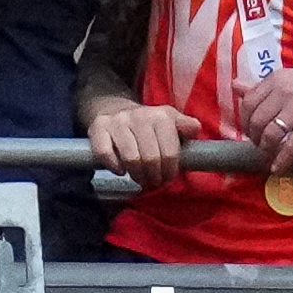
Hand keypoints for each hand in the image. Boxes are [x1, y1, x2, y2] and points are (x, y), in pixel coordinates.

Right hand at [85, 96, 202, 187]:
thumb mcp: (170, 122)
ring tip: (140, 179)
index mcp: (161, 116)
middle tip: (154, 182)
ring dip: (137, 175)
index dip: (170, 171)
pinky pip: (105, 153)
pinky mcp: (97, 127)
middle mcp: (138, 115)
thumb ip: (185, 126)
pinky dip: (114, 166)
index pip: (169, 153)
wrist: (114, 110)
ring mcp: (117, 121)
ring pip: (130, 158)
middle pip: (150, 158)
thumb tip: (195, 128)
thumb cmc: (148, 125)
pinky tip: (121, 170)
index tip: (168, 177)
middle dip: (154, 177)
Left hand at [237, 65, 292, 172]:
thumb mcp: (291, 79)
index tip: (248, 129)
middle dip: (253, 136)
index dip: (245, 119)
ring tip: (267, 155)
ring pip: (270, 133)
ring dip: (265, 149)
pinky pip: (291, 146)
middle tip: (257, 145)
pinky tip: (278, 167)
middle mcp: (284, 91)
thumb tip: (234, 85)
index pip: (248, 101)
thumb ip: (264, 86)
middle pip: (256, 119)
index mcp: (276, 79)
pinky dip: (282, 159)